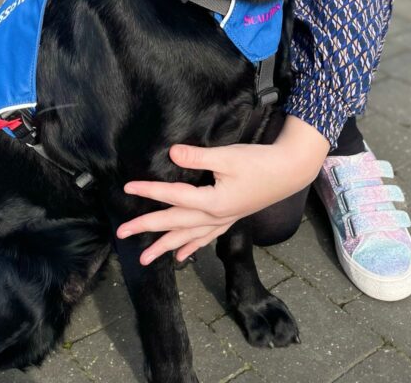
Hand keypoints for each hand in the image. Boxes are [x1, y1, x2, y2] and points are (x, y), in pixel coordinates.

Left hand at [116, 116, 329, 264]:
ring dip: (165, 246)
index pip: (172, 196)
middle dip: (147, 228)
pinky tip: (181, 257)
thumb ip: (198, 157)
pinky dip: (191, 248)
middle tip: (122, 233)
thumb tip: (172, 152)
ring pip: (188, 237)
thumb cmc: (259, 162)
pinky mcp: (230, 218)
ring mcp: (222, 220)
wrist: (288, 172)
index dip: (148, 191)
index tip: (127, 188)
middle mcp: (214, 216)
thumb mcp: (227, 156)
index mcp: (211, 201)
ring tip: (145, 258)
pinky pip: (205, 239)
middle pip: (174, 223)